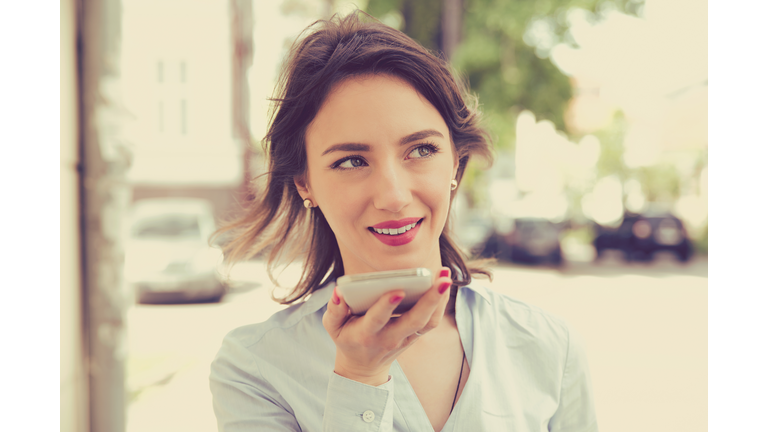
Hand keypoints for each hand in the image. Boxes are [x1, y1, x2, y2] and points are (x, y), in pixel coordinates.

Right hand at [322, 267, 452, 385]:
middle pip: (414, 321)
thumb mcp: (333, 327)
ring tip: (446, 276)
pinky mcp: (415, 336)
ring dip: (440, 300)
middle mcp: (390, 337)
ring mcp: (405, 338)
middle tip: (443, 279)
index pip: (378, 319)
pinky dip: (440, 304)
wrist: (363, 367)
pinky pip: (431, 322)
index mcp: (366, 334)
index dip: (386, 306)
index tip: (397, 290)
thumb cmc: (347, 339)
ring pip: (428, 322)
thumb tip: (340, 292)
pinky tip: (444, 284)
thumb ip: (333, 309)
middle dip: (430, 299)